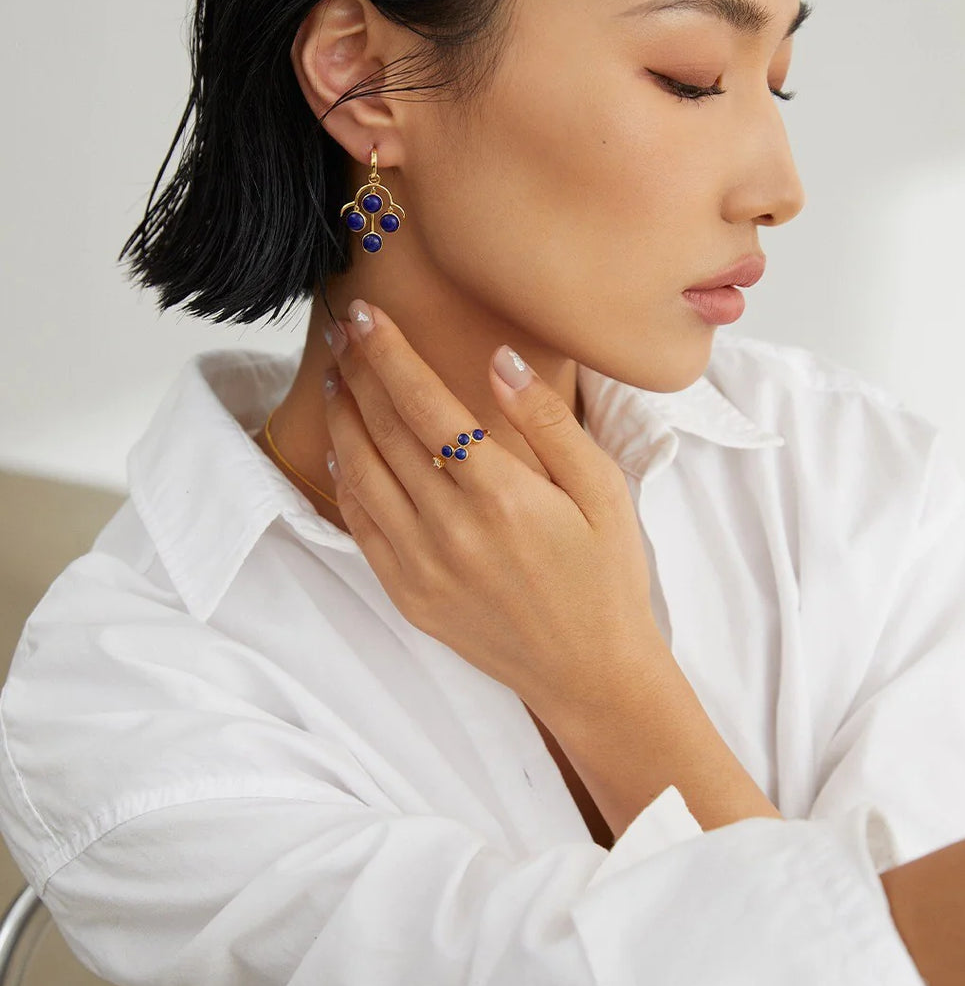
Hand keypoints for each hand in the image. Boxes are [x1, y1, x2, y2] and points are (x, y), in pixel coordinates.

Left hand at [322, 299, 665, 720]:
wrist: (589, 670)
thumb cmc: (606, 573)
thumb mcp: (602, 489)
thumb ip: (548, 421)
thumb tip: (497, 359)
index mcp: (502, 494)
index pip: (424, 404)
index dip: (389, 353)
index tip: (367, 315)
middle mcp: (450, 528)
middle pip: (383, 430)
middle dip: (358, 371)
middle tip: (343, 330)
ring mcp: (421, 566)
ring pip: (360, 474)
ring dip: (341, 418)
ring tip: (337, 377)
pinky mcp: (407, 595)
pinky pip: (359, 526)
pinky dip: (343, 480)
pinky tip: (342, 448)